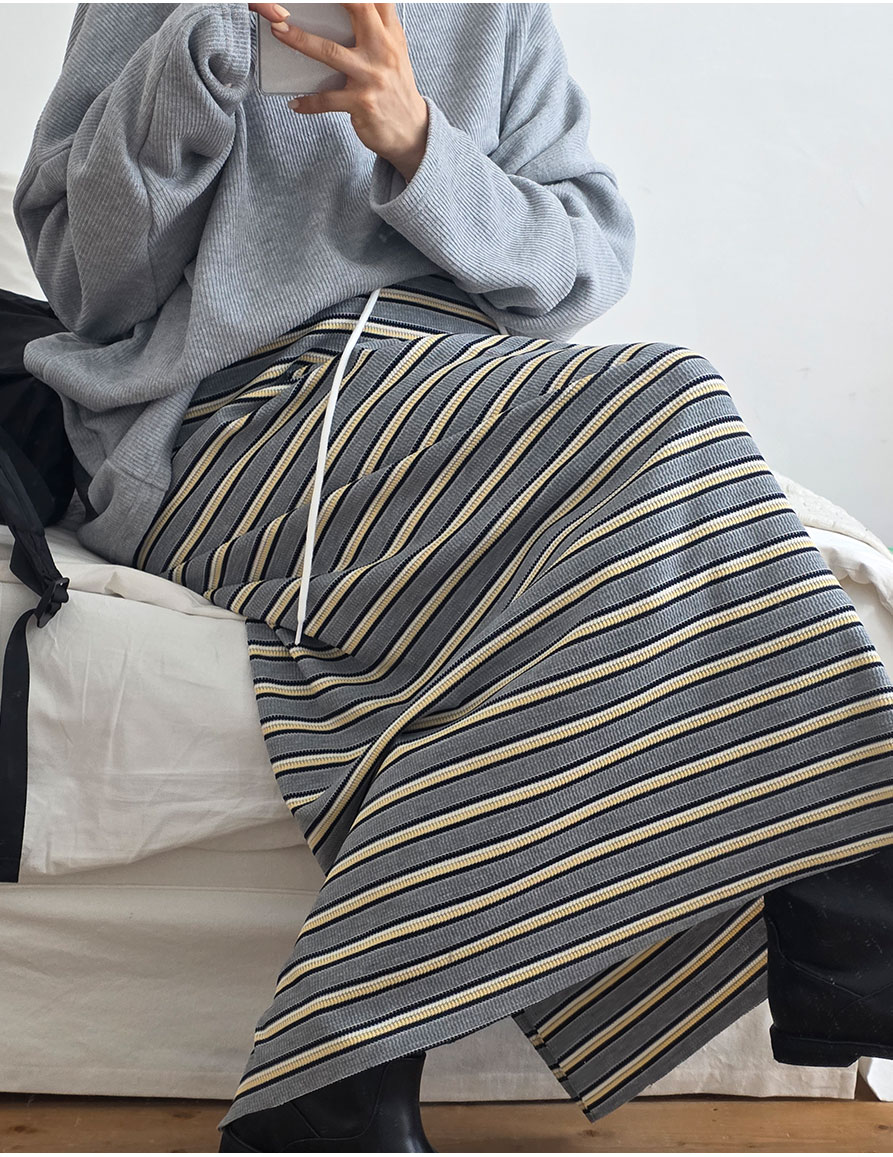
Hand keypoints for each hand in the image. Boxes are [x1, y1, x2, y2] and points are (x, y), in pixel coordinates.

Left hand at [248, 3, 428, 181]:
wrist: (412, 132)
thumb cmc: (395, 88)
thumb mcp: (394, 51)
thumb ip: (377, 26)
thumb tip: (351, 7)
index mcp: (391, 33)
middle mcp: (383, 50)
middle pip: (358, 7)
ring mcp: (372, 77)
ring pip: (330, 52)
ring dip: (300, 39)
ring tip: (278, 30)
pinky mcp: (362, 103)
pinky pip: (327, 100)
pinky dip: (308, 102)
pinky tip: (296, 103)